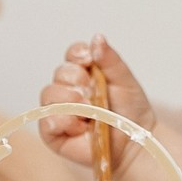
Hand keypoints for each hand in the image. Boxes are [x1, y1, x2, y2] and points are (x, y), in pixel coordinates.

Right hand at [38, 34, 157, 166]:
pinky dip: (64, 120)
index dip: (78, 54)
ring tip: (91, 112)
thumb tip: (97, 38)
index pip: (72, 54)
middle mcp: (68, 89)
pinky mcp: (52, 132)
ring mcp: (58, 110)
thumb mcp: (124, 80)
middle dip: (78, 81)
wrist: (134, 142)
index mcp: (84, 74)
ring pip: (49, 93)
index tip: (90, 61)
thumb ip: (110, 59)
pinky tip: (81, 127)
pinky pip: (47, 119)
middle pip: (60, 72)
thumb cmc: (130, 113)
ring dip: (72, 101)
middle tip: (95, 95)